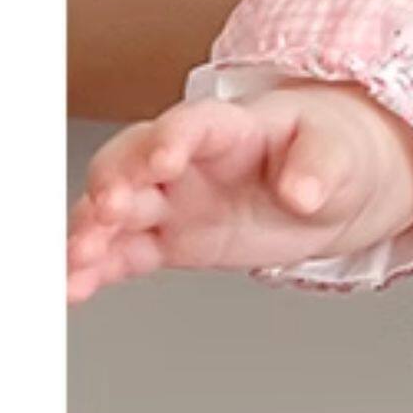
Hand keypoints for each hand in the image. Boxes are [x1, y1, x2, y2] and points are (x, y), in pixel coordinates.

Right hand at [66, 85, 412, 301]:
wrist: (332, 186)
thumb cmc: (331, 152)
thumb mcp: (340, 153)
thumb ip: (320, 167)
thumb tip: (302, 191)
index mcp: (227, 127)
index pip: (191, 125)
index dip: (172, 138)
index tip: (162, 160)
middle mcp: (186, 162)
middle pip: (132, 162)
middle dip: (114, 184)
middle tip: (109, 210)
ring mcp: (172, 201)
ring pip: (114, 211)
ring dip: (90, 233)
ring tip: (75, 263)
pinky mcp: (170, 240)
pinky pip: (122, 253)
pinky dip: (94, 270)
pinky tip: (72, 288)